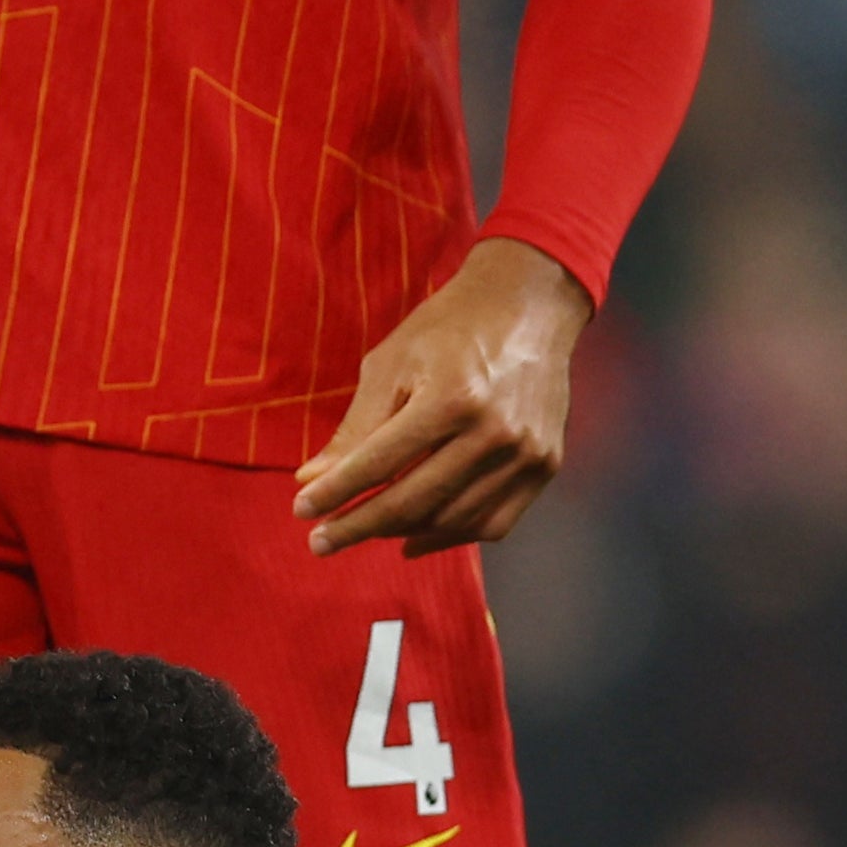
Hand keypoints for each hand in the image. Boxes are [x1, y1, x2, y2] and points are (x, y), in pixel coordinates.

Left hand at [292, 237, 593, 558]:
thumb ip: (355, 429)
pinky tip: (413, 538)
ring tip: (362, 530)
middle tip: (321, 541)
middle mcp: (494, 432)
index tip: (302, 511)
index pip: (380, 464)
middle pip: (413, 503)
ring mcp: (526, 454)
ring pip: (450, 520)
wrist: (530, 305)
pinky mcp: (545, 465)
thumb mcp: (392, 364)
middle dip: (357, 526)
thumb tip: (311, 482)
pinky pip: (493, 523)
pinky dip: (449, 536)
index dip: (336, 493)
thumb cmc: (451, 328)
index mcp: (452, 398)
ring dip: (399, 533)